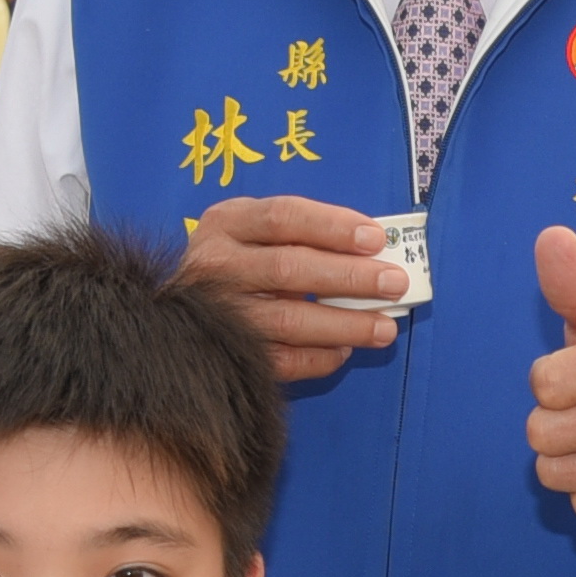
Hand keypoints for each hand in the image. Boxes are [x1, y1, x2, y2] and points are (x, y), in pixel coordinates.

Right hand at [171, 192, 404, 381]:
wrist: (181, 311)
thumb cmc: (241, 262)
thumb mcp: (258, 232)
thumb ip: (305, 235)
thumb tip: (375, 252)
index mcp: (226, 223)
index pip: (283, 217)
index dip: (332, 226)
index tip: (376, 239)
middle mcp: (215, 265)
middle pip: (288, 268)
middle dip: (349, 277)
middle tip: (394, 284)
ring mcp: (218, 313)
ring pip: (288, 320)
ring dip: (344, 324)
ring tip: (385, 328)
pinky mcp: (225, 353)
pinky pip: (282, 360)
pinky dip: (319, 357)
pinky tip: (345, 350)